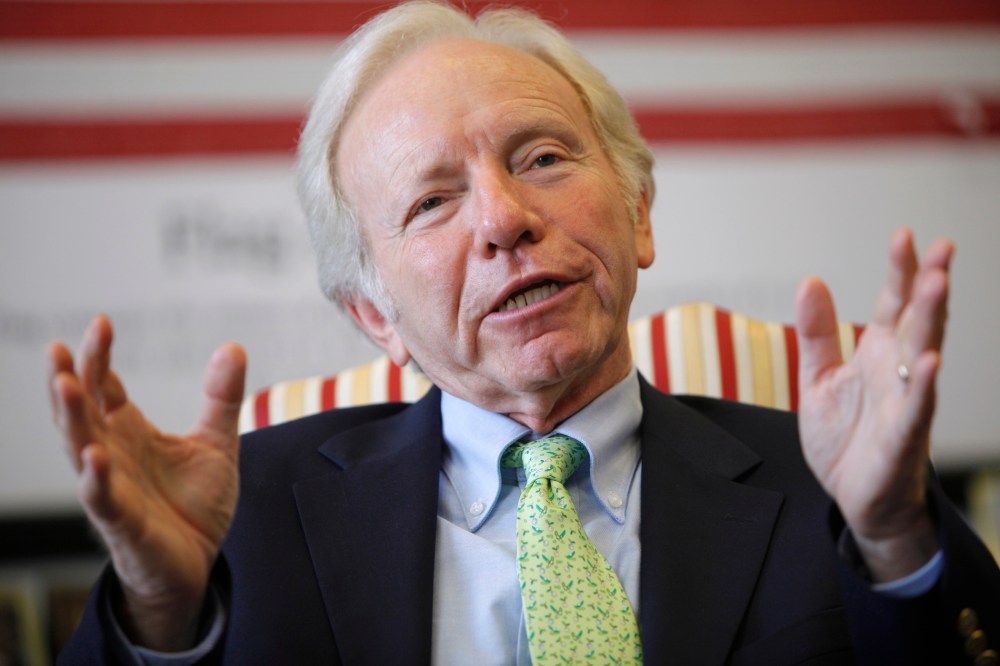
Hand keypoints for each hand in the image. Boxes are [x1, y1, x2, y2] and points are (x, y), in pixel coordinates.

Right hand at [48, 315, 245, 649]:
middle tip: (61, 347)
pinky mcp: (124, 523)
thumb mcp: (216, 443)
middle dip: (69, 379)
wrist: (197, 562)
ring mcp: (114, 488)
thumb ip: (221, 398)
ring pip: (80, 448)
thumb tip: (233, 347)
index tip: (101, 323)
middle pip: (81, 411)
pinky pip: (103, 500)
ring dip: (71, 418)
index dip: (98, 357)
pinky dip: (96, 480)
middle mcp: (113, 454)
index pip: (103, 387)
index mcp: (129, 431)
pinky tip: (94, 458)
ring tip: (64, 384)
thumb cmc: (194, 504)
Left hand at [795, 228, 950, 581]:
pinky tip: (932, 360)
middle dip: (928, 284)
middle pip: (918, 320)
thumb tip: (810, 280)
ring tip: (938, 283)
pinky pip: (918, 406)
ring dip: (933, 319)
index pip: (894, 304)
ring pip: (925, 354)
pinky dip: (926, 384)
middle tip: (941, 248)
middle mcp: (898, 371)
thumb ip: (817, 333)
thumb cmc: (845, 438)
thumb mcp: (818, 378)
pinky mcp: (903, 435)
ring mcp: (905, 401)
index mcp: (878, 353)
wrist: (853, 496)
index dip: (900, 271)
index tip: (906, 235)